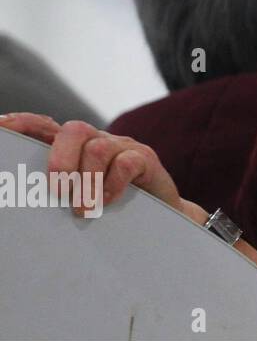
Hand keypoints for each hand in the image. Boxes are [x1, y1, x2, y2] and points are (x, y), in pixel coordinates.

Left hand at [0, 113, 181, 214]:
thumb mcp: (74, 196)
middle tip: (58, 190)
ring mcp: (121, 147)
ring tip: (84, 210)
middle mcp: (95, 140)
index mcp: (71, 148)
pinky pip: (125, 163)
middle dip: (61, 160)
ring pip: (97, 148)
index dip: (23, 123)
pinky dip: (112, 185)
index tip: (1, 126)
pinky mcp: (145, 158)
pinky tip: (108, 202)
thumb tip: (22, 198)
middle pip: (73, 130)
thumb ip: (56, 190)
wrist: (158, 217)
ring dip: (88, 183)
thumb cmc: (107, 208)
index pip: (43, 126)